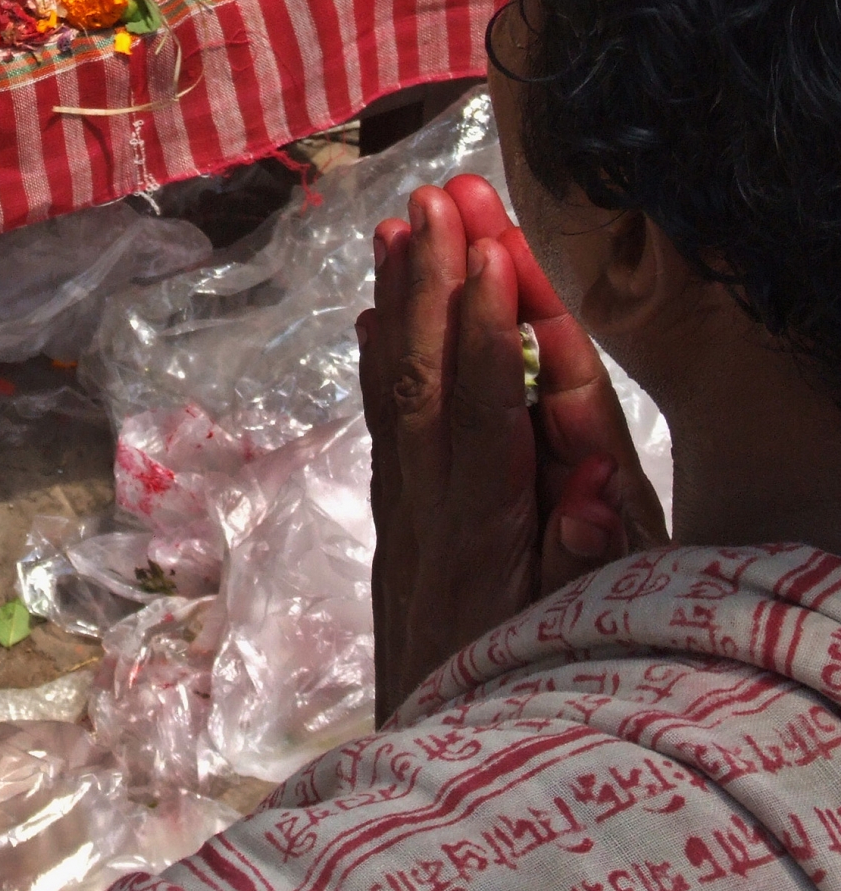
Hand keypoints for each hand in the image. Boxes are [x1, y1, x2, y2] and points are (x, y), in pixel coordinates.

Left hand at [358, 176, 666, 723]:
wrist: (432, 762)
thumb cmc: (518, 698)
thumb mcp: (568, 641)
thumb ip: (579, 561)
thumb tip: (593, 482)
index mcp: (476, 530)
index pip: (478, 408)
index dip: (482, 325)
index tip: (487, 247)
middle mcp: (425, 507)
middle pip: (421, 378)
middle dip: (428, 284)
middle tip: (431, 201)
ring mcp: (398, 509)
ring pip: (391, 389)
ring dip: (394, 302)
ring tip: (394, 226)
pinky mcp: (389, 516)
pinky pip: (381, 421)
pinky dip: (376, 358)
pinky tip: (370, 313)